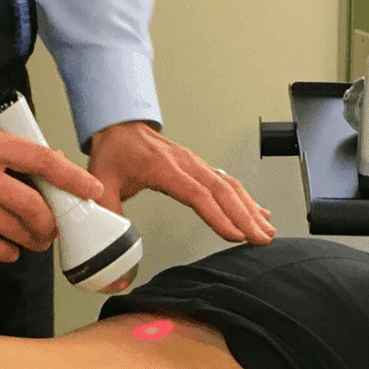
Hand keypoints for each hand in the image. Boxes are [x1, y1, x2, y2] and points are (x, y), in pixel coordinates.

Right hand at [0, 121, 105, 262]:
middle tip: (53, 229)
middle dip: (50, 224)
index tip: (91, 190)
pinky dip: (6, 252)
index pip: (41, 160)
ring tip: (35, 242)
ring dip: (32, 241)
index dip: (72, 178)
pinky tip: (9, 249)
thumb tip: (44, 169)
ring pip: (13, 230)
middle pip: (32, 206)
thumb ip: (5, 153)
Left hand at [88, 121, 276, 244]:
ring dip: (250, 209)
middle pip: (223, 191)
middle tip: (261, 238)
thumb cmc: (114, 152)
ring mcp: (195, 164)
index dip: (218, 216)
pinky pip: (226, 182)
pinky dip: (244, 198)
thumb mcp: (103, 183)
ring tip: (266, 230)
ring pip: (229, 186)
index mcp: (163, 168)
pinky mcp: (198, 167)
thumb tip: (112, 242)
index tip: (234, 235)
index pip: (197, 194)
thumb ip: (107, 212)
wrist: (119, 127)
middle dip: (245, 217)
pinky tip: (257, 212)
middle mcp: (185, 164)